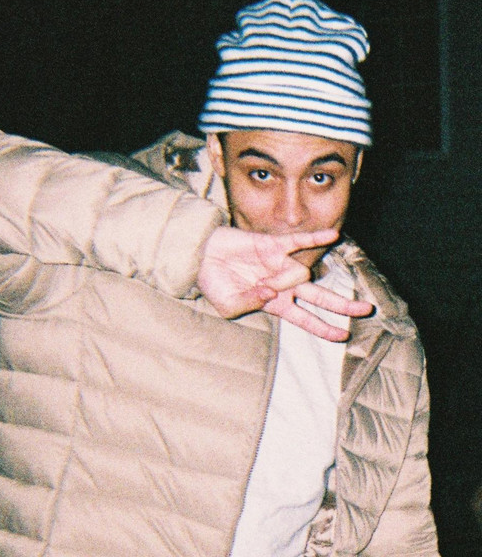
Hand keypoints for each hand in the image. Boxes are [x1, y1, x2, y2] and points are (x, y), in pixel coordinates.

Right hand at [197, 226, 372, 340]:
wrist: (202, 258)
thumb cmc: (213, 284)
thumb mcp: (228, 305)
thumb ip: (249, 303)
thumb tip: (270, 292)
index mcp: (274, 304)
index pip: (304, 318)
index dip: (324, 327)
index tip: (343, 334)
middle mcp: (283, 285)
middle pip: (320, 296)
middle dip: (343, 305)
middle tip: (366, 309)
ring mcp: (280, 264)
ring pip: (301, 274)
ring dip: (284, 279)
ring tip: (261, 279)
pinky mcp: (274, 245)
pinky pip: (299, 241)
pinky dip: (315, 239)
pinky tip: (333, 234)